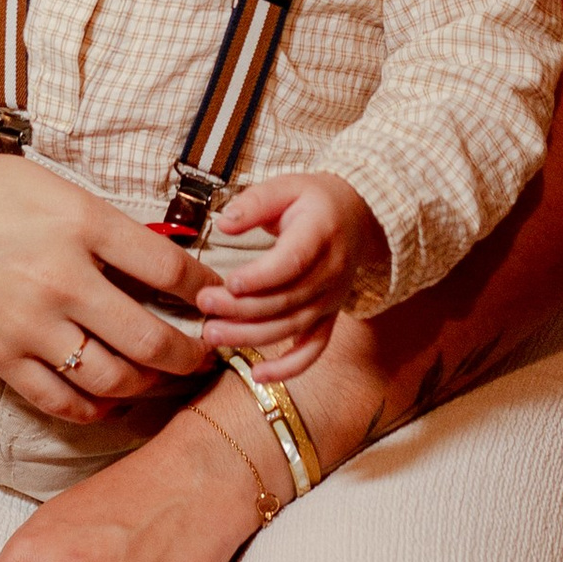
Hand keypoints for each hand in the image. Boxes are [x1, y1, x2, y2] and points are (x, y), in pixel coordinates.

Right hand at [0, 146, 222, 421]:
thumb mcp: (50, 185)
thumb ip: (103, 223)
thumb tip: (158, 258)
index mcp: (81, 223)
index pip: (171, 269)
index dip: (209, 292)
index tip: (223, 299)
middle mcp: (63, 279)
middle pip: (154, 341)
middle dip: (193, 357)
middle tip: (210, 356)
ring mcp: (31, 325)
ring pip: (115, 381)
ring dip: (152, 388)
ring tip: (167, 380)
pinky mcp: (1, 358)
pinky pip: (63, 401)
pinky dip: (97, 409)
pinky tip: (113, 399)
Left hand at [193, 172, 385, 379]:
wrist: (358, 216)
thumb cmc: (314, 199)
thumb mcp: (286, 186)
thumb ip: (254, 203)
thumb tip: (225, 224)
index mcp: (321, 233)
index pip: (293, 262)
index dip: (261, 276)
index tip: (230, 282)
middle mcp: (331, 272)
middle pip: (285, 299)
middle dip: (241, 308)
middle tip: (204, 303)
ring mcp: (332, 299)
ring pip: (292, 327)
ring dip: (251, 336)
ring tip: (212, 334)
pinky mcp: (329, 316)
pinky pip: (313, 349)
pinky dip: (289, 367)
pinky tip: (259, 375)